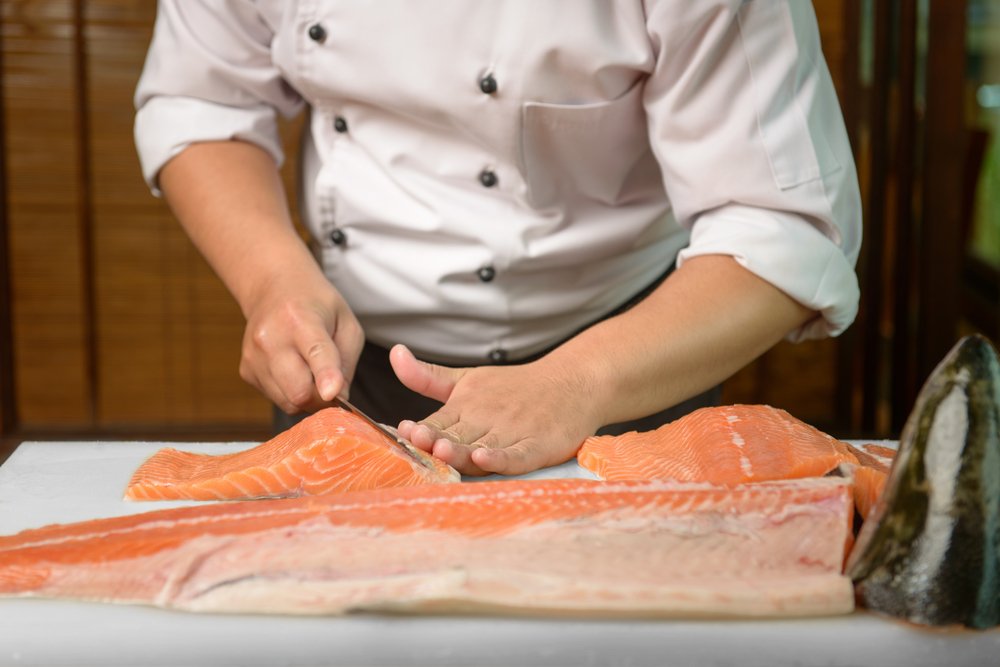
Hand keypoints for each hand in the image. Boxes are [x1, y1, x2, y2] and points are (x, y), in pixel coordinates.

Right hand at [239, 272, 364, 414]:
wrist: (273, 288)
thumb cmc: (316, 306)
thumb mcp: (346, 323)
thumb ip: (346, 361)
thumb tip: (338, 396)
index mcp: (301, 319)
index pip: (315, 352)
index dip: (325, 375)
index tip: (332, 392)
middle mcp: (271, 338)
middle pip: (298, 391)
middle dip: (321, 399)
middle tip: (331, 385)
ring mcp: (254, 356)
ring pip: (288, 402)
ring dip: (307, 397)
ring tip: (310, 369)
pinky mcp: (246, 371)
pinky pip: (277, 399)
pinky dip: (291, 392)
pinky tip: (293, 369)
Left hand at [391, 345, 602, 475]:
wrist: (571, 383)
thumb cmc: (514, 387)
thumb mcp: (467, 378)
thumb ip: (427, 376)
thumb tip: (395, 352)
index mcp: (465, 405)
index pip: (436, 422)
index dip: (419, 430)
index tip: (402, 430)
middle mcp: (486, 419)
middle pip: (456, 436)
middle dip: (435, 440)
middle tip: (417, 440)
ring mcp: (512, 432)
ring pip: (481, 446)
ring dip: (462, 450)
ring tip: (443, 451)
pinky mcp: (537, 445)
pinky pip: (516, 455)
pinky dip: (501, 458)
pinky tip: (485, 459)